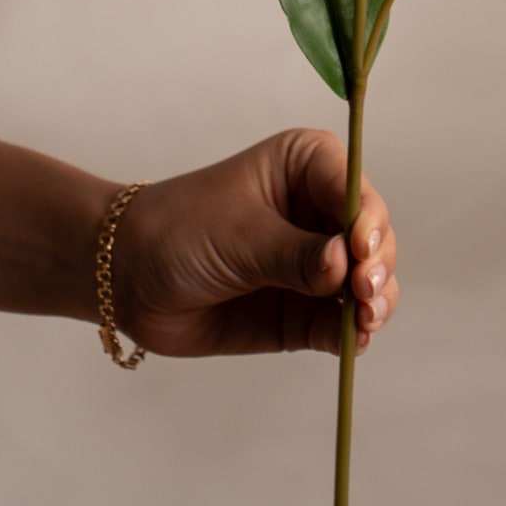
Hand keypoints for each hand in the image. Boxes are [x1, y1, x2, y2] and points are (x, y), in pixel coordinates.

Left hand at [114, 127, 398, 357]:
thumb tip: (346, 266)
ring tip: (364, 319)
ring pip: (368, 283)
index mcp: (308, 166)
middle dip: (376, 265)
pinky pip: (341, 323)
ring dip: (374, 302)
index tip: (360, 250)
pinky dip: (352, 333)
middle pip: (373, 237)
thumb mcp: (240, 235)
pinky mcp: (306, 311)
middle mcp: (321, 211)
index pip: (354, 188)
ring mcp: (317, 264)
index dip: (367, 219)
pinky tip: (353, 338)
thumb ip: (295, 254)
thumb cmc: (180, 230)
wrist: (129, 277)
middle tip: (363, 291)